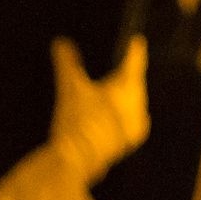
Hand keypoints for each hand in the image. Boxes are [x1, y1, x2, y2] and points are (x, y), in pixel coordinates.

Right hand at [51, 36, 150, 185]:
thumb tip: (61, 42)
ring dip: (124, 96)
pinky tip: (110, 114)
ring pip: (133, 102)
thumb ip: (67, 62)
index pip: (136, 61)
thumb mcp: (70, 87)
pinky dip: (122, 114)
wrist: (79, 158)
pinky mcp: (131, 140)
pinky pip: (130, 120)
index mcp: (128, 86)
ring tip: (110, 90)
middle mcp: (139, 104)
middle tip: (119, 65)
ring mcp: (137, 123)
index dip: (135, 49)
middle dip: (127, 75)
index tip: (137, 40)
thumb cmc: (78, 120)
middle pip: (135, 83)